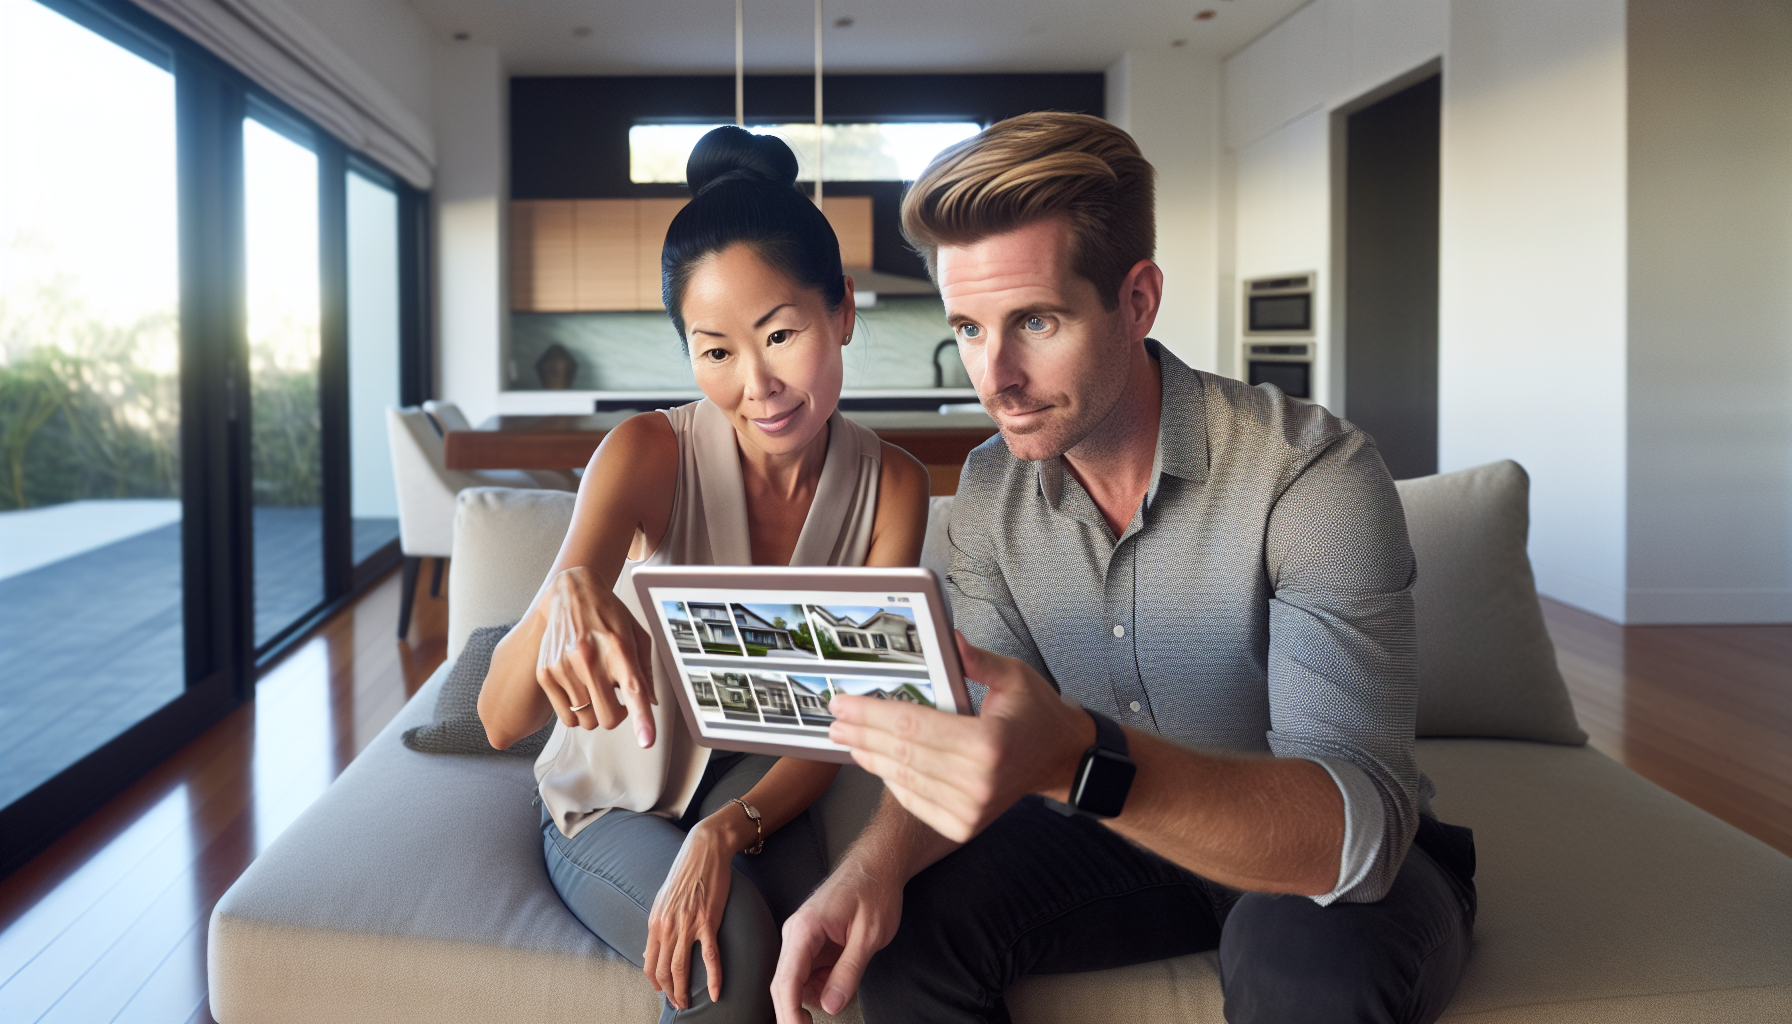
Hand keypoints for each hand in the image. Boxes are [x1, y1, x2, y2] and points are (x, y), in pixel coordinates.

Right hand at [535, 565, 656, 746]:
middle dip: (616, 716)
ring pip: (586, 721)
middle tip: (615, 698)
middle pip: (608, 718)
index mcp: (619, 650)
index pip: (634, 691)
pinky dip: (575, 710)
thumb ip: (645, 672)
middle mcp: (590, 659)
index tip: (647, 740)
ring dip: (594, 712)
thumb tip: (650, 703)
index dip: (641, 720)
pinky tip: (578, 688)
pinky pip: (565, 716)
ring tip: (594, 687)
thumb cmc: (608, 615)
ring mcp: (564, 667)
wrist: (572, 592)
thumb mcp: (637, 636)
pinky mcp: (545, 673)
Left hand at [643, 816, 737, 1009]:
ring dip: (683, 990)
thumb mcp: (663, 901)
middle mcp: (668, 926)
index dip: (655, 983)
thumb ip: (658, 927)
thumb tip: (650, 952)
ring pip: (681, 968)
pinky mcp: (708, 921)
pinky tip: (717, 992)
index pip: (650, 963)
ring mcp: (688, 924)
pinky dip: (714, 978)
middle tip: (679, 1004)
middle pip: (663, 970)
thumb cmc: (685, 874)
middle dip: (670, 993)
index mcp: (655, 922)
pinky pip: (710, 957)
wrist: (704, 851)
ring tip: (689, 1003)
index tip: (664, 992)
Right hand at [771, 860, 903, 1022]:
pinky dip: (822, 983)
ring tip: (845, 983)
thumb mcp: (869, 935)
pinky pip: (807, 971)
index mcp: (805, 929)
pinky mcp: (809, 939)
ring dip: (815, 995)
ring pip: (795, 981)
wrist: (878, 863)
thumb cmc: (874, 890)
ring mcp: (800, 936)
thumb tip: (830, 1006)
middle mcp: (795, 932)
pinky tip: (841, 974)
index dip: (789, 1014)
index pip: (787, 982)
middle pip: (784, 985)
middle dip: (796, 1012)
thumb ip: (849, 972)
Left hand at [826, 631, 1092, 842]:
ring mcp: (970, 809)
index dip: (872, 714)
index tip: (843, 704)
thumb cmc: (1037, 716)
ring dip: (871, 758)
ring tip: (850, 739)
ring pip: (903, 779)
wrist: (1062, 760)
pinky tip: (877, 762)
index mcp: (988, 743)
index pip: (914, 725)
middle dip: (862, 734)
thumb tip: (948, 639)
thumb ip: (977, 660)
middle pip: (902, 754)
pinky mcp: (964, 824)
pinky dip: (892, 781)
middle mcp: (977, 781)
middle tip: (836, 721)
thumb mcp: (1014, 677)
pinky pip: (915, 801)